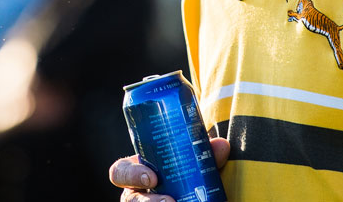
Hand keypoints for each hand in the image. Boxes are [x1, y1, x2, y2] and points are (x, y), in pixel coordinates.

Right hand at [109, 137, 230, 200]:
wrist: (192, 189)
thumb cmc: (183, 170)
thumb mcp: (189, 160)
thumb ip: (204, 153)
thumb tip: (222, 145)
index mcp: (137, 171)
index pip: (119, 172)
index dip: (131, 175)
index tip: (153, 178)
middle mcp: (135, 193)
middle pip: (130, 200)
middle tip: (171, 201)